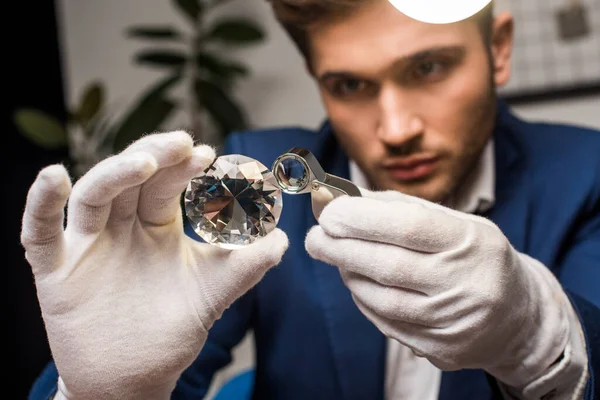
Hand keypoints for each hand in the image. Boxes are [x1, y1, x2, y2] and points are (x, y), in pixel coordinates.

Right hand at [21, 131, 288, 399]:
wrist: (134, 377)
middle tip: (182, 144)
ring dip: (114, 173)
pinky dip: (42, 204)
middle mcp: (121, 227)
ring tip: (143, 162)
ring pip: (93, 197)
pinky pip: (40, 233)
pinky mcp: (55, 272)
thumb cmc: (172, 329)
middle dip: (155, 157)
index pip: (166, 184)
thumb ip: (246, 267)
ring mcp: (87, 246)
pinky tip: (54, 176)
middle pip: (131, 180)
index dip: (182, 167)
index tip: (207, 153)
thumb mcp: (213, 293)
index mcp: (157, 226)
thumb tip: (283, 240)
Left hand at [305, 189, 569, 389]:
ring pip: (382, 300)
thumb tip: (342, 198)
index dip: (363, 219)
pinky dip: (364, 301)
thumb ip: (398, 209)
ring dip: (350, 275)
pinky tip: (360, 283)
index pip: (410, 227)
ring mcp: (454, 323)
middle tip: (316, 237)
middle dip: (341, 249)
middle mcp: (466, 285)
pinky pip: (386, 324)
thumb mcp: (451, 222)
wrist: (517, 316)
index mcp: (471, 242)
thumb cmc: (474, 257)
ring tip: (339, 257)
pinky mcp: (441, 350)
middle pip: (389, 266)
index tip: (330, 212)